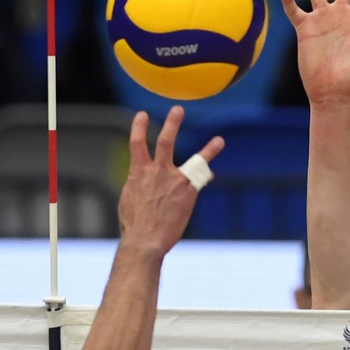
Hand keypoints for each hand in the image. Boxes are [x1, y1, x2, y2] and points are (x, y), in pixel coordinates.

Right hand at [116, 106, 221, 255]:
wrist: (145, 239)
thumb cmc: (134, 225)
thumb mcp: (129, 201)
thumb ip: (137, 187)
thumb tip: (140, 184)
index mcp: (138, 172)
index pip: (137, 143)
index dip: (139, 127)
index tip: (142, 115)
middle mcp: (157, 172)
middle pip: (165, 141)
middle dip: (173, 124)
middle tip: (179, 110)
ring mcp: (175, 181)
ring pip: (194, 160)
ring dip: (209, 150)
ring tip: (220, 141)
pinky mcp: (188, 193)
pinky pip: (201, 181)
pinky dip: (209, 175)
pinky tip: (214, 174)